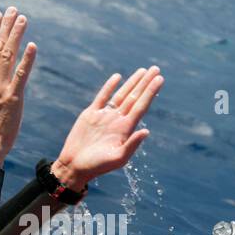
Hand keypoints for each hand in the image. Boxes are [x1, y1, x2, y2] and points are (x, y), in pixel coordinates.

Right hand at [50, 67, 162, 191]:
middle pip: (135, 97)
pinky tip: (118, 77)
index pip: (141, 106)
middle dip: (145, 83)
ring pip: (122, 94)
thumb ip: (132, 144)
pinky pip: (102, 97)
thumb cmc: (97, 166)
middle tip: (156, 68)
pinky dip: (109, 86)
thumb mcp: (118, 159)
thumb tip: (146, 131)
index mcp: (126, 129)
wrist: (75, 165)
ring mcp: (105, 116)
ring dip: (132, 82)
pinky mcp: (91, 114)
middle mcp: (117, 120)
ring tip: (143, 71)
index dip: (150, 92)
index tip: (159, 79)